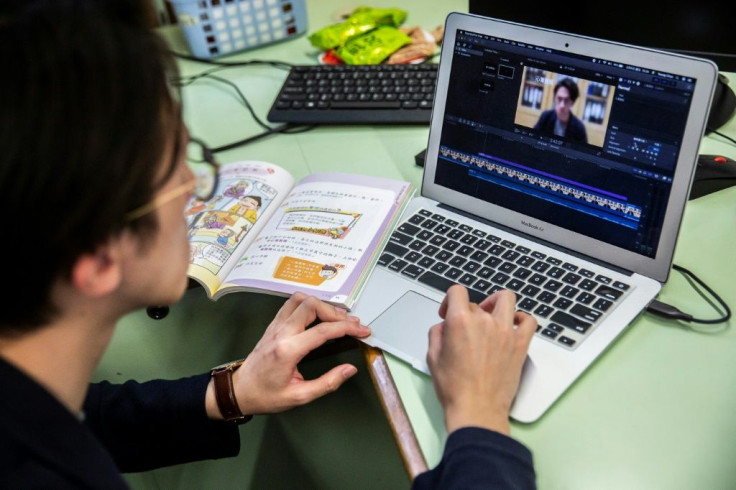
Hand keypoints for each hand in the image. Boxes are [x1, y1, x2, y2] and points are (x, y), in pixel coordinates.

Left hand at [212, 293, 370, 416]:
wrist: (239, 391)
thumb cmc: (266, 396)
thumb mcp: (299, 396)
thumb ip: (327, 383)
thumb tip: (349, 370)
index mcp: (287, 350)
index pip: (323, 330)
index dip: (347, 328)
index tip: (362, 331)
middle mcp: (281, 332)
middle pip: (312, 306)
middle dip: (336, 312)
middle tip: (352, 324)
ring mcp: (275, 326)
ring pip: (300, 300)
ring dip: (322, 305)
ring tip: (337, 318)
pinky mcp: (273, 325)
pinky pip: (291, 304)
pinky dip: (309, 305)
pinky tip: (319, 315)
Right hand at [427, 285, 535, 434]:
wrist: (476, 410)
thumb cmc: (454, 389)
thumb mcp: (432, 357)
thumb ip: (437, 333)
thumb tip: (445, 326)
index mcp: (460, 322)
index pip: (456, 291)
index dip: (449, 300)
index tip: (447, 313)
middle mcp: (485, 321)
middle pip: (476, 303)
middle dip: (468, 313)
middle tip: (465, 331)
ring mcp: (506, 331)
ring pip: (506, 299)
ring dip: (496, 303)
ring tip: (490, 315)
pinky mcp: (520, 344)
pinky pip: (528, 320)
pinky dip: (521, 318)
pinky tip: (513, 325)